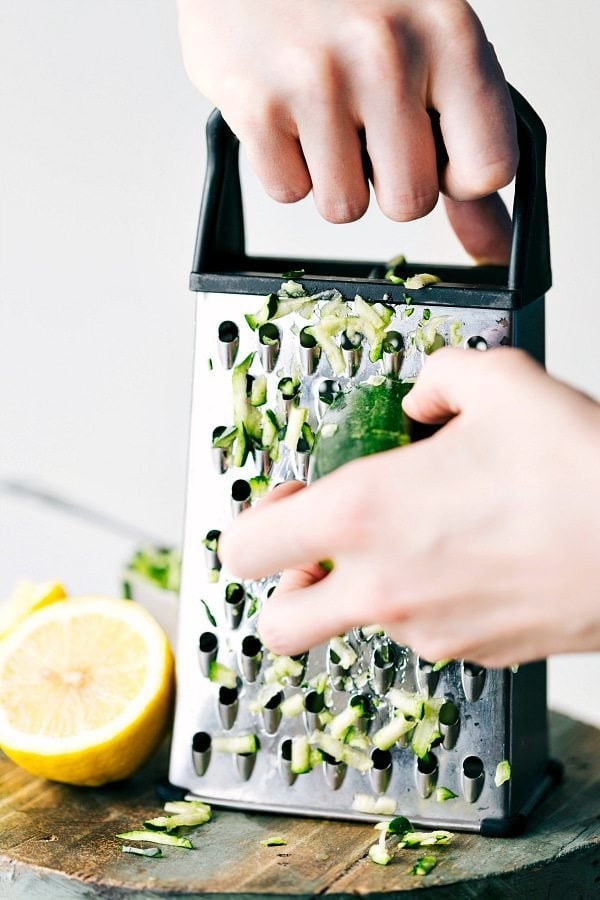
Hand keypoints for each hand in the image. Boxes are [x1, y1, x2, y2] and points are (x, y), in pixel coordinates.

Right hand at [177, 0, 515, 261]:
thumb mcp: (427, 43)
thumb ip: (466, 142)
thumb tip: (490, 242)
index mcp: (449, 32)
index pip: (489, 168)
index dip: (460, 180)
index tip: (440, 159)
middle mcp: (386, 53)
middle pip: (409, 202)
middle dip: (387, 183)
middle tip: (366, 129)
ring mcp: (316, 79)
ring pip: (344, 208)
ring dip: (332, 177)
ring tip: (321, 114)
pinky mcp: (256, 105)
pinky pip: (287, 192)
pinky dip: (284, 165)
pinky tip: (285, 111)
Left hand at [219, 349, 599, 666]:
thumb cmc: (581, 472)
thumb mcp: (499, 382)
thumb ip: (436, 378)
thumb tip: (422, 397)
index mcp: (364, 514)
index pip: (246, 547)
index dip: (253, 523)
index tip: (287, 500)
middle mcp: (382, 587)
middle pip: (277, 624)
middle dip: (284, 588)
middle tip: (318, 548)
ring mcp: (424, 631)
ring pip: (355, 624)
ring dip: (367, 584)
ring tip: (425, 534)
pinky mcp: (468, 654)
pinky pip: (420, 632)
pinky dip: (424, 600)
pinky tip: (468, 558)